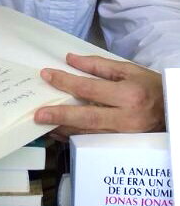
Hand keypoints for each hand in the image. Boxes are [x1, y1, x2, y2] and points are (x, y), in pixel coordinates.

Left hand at [34, 53, 164, 138]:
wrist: (172, 113)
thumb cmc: (150, 88)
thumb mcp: (129, 70)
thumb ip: (98, 65)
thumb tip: (71, 59)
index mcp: (128, 95)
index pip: (90, 88)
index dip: (66, 82)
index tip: (47, 75)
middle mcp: (125, 118)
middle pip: (87, 117)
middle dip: (60, 115)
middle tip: (39, 114)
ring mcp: (123, 136)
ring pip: (87, 134)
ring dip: (63, 129)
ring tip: (43, 124)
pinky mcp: (120, 146)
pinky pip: (92, 142)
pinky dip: (73, 138)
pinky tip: (59, 132)